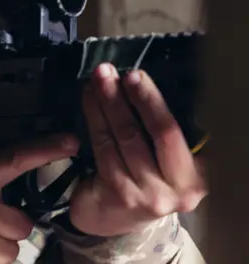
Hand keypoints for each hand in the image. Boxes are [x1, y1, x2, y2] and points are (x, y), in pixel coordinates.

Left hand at [69, 63, 207, 236]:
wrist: (108, 218)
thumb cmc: (141, 179)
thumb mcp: (165, 161)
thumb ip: (164, 133)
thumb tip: (142, 83)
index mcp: (201, 174)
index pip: (185, 131)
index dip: (160, 101)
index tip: (139, 76)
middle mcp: (183, 189)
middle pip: (163, 132)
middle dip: (141, 97)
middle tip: (120, 72)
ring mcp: (151, 195)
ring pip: (128, 136)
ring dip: (111, 102)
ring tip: (100, 78)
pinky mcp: (120, 195)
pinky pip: (105, 147)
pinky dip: (95, 117)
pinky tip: (89, 98)